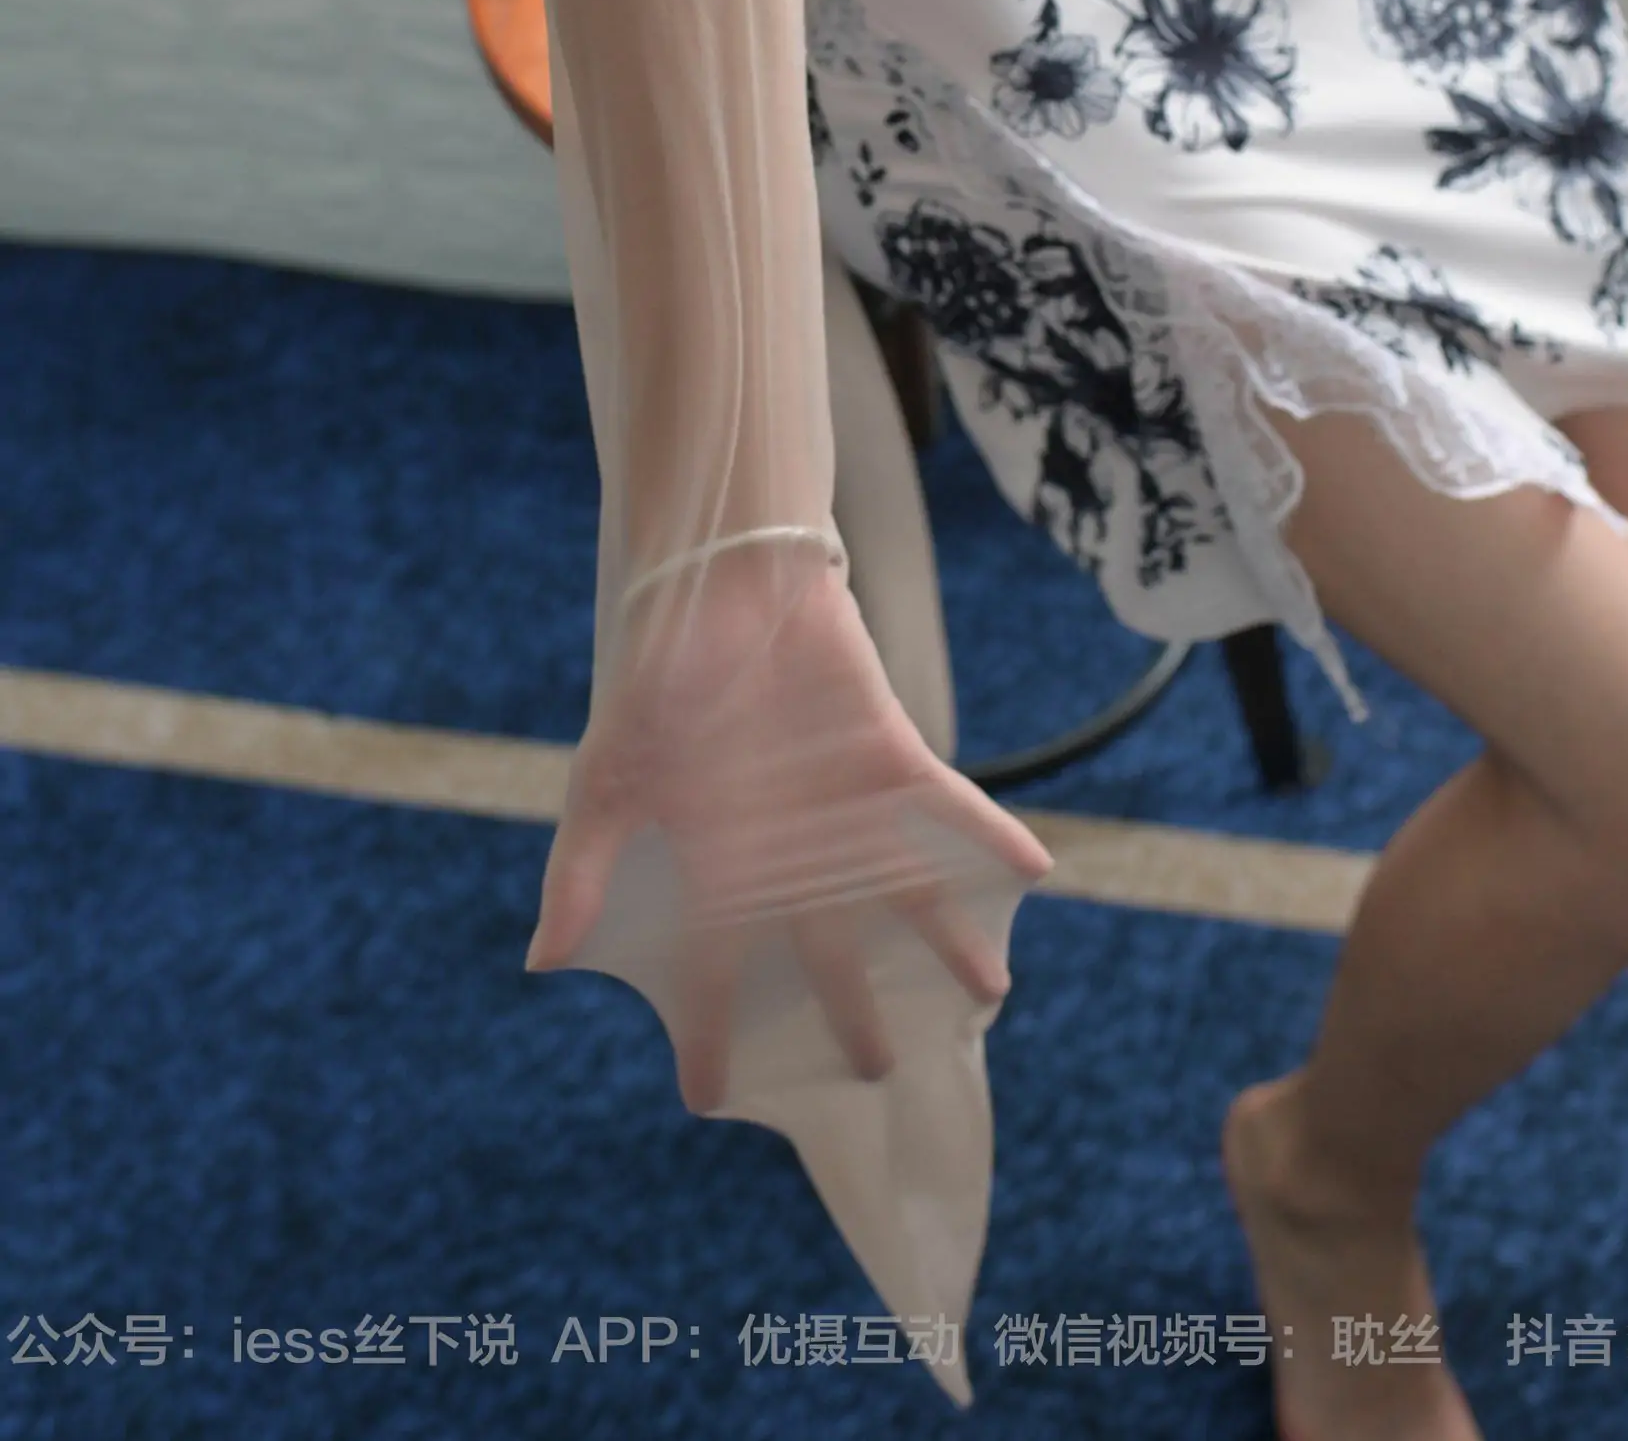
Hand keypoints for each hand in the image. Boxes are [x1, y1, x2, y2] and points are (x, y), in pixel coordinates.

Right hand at [525, 539, 1053, 1111]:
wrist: (717, 587)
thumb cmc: (656, 682)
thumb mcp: (608, 779)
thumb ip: (579, 866)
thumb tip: (539, 961)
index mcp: (720, 868)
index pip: (713, 971)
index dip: (709, 1030)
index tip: (710, 1095)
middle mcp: (790, 853)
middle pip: (829, 952)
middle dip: (855, 1011)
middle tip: (881, 1073)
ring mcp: (844, 810)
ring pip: (905, 894)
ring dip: (948, 941)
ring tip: (992, 995)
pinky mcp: (888, 758)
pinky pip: (952, 807)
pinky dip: (992, 836)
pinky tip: (1033, 870)